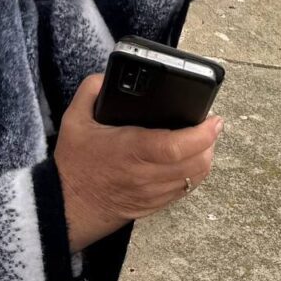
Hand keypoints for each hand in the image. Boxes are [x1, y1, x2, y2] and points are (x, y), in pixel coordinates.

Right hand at [54, 75, 220, 249]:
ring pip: (194, 178)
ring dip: (205, 157)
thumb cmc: (74, 164)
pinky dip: (195, 174)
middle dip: (210, 142)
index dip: (202, 133)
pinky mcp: (154, 205)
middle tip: (212, 124)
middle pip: (195, 163)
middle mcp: (145, 175)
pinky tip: (193, 160)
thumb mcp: (74, 119)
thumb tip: (109, 75)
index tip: (214, 119)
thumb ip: (92, 89)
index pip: (176, 146)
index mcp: (130, 150)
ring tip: (206, 139)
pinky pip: (185, 190)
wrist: (67, 206)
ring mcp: (152, 194)